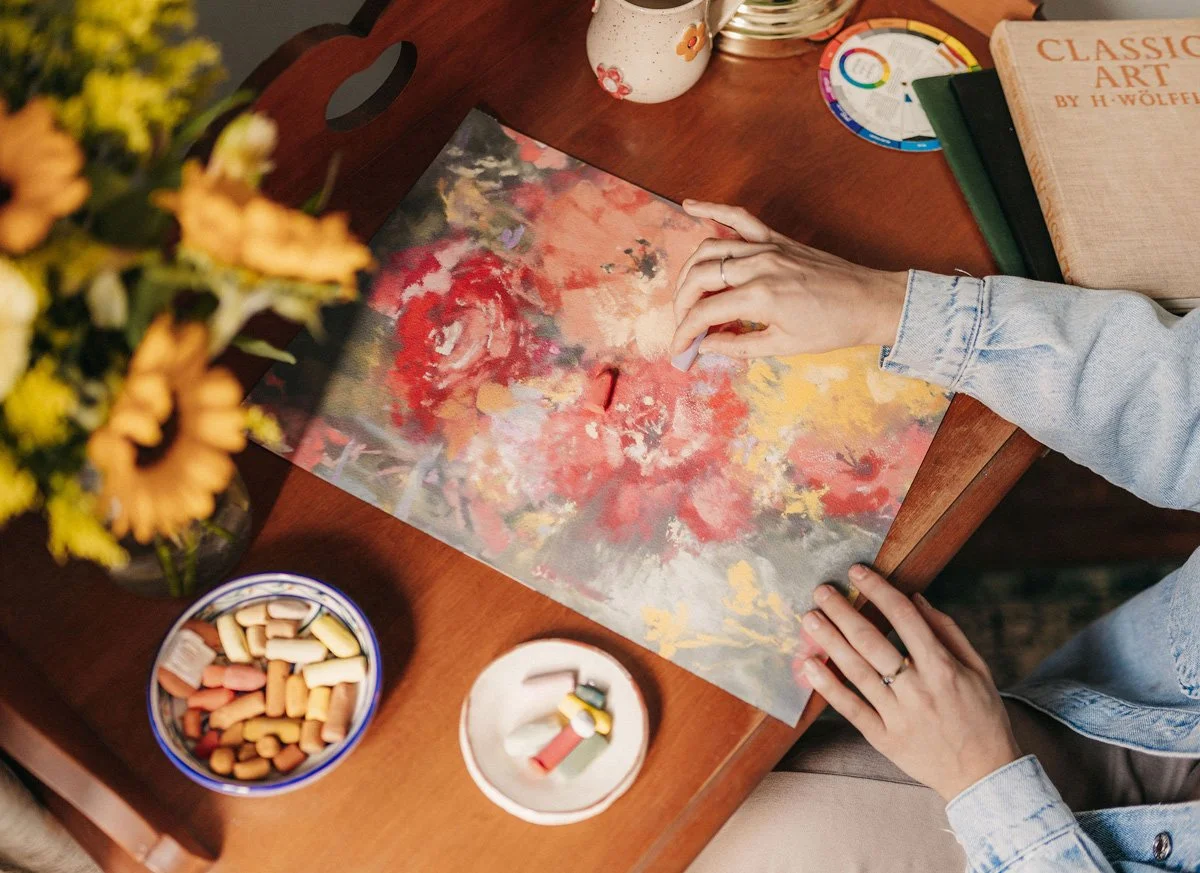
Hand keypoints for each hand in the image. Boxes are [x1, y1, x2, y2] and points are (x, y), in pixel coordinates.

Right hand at [671, 201, 907, 358]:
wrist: (870, 302)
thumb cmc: (832, 327)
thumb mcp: (784, 346)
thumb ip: (738, 345)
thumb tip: (705, 346)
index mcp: (760, 297)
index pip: (705, 312)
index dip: (685, 332)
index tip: (679, 349)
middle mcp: (759, 265)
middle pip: (700, 277)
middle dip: (682, 303)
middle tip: (684, 325)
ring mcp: (767, 247)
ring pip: (711, 248)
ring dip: (690, 269)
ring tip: (685, 293)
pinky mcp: (777, 239)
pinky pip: (739, 218)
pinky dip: (713, 209)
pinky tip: (691, 206)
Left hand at [799, 565, 1021, 801]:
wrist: (985, 776)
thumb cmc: (983, 716)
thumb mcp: (978, 669)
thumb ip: (948, 631)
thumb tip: (916, 598)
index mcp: (943, 668)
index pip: (904, 618)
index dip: (878, 590)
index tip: (857, 572)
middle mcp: (918, 689)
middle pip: (872, 642)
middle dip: (843, 612)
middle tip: (821, 590)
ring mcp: (899, 715)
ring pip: (857, 671)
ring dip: (830, 641)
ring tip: (810, 618)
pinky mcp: (884, 739)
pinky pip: (851, 709)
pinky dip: (828, 687)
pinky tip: (810, 665)